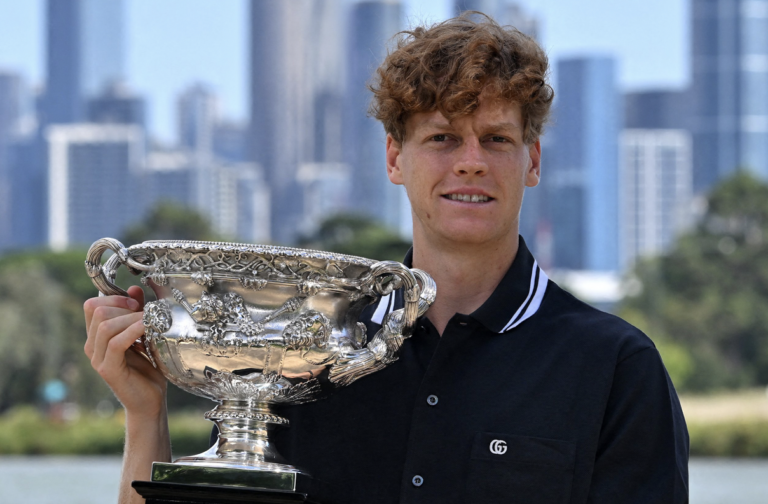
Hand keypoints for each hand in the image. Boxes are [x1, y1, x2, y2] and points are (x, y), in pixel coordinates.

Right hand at [84, 285, 166, 418]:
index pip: (92, 305)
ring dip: (132, 318)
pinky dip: (134, 330)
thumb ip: (136, 312)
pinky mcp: (108, 369)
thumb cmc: (147, 369)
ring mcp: (98, 359)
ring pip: (106, 325)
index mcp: (96, 337)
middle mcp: (92, 346)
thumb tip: (134, 288)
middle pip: (98, 311)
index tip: (136, 303)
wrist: (149, 401)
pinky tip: (149, 329)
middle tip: (145, 313)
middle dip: (124, 306)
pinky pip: (116, 342)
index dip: (114, 298)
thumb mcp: (142, 335)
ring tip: (150, 322)